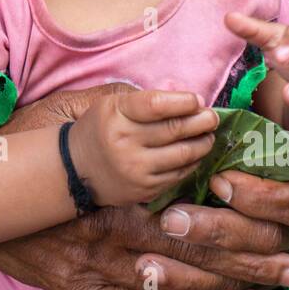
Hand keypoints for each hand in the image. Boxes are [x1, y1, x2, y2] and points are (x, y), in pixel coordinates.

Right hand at [0, 84, 288, 289]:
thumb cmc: (25, 146)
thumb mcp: (71, 112)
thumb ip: (121, 106)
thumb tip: (170, 96)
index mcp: (121, 190)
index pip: (194, 208)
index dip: (240, 217)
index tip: (279, 220)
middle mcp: (114, 233)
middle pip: (195, 253)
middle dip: (249, 263)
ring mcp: (95, 266)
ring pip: (170, 289)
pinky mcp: (75, 288)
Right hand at [67, 88, 218, 206]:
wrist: (75, 168)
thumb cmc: (101, 128)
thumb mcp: (112, 104)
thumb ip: (146, 100)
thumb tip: (190, 102)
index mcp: (115, 114)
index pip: (157, 104)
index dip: (183, 101)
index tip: (197, 101)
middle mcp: (124, 142)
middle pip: (174, 129)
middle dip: (201, 121)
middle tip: (212, 117)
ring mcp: (135, 169)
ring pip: (182, 154)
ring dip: (203, 143)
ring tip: (209, 135)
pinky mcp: (144, 189)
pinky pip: (178, 175)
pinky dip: (193, 163)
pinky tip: (196, 154)